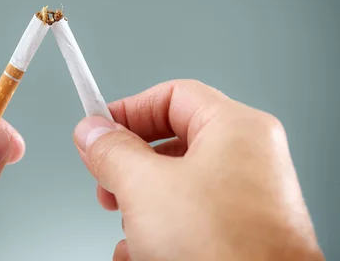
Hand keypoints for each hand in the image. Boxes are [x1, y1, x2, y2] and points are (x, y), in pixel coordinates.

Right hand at [74, 80, 323, 260]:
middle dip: (129, 165)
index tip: (98, 129)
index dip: (129, 109)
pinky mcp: (241, 234)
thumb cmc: (224, 249)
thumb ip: (112, 151)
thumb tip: (92, 131)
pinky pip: (191, 218)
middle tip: (105, 180)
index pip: (172, 95)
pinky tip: (139, 253)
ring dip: (139, 205)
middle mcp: (248, 159)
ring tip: (124, 227)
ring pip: (177, 185)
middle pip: (172, 141)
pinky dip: (160, 231)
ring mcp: (247, 199)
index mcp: (236, 129)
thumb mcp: (145, 187)